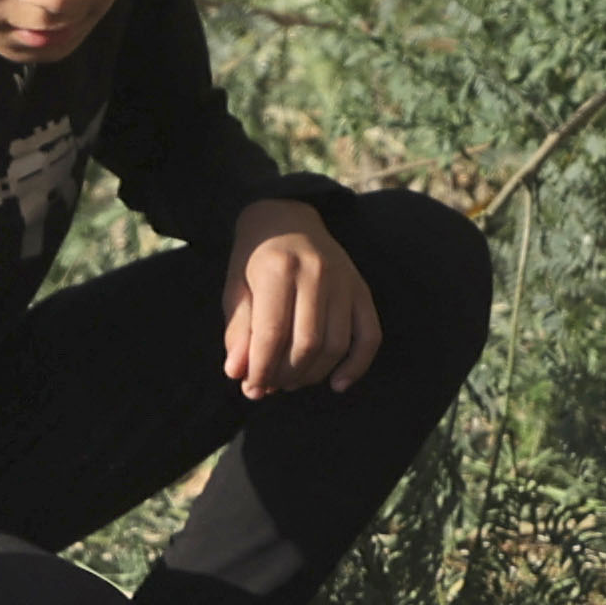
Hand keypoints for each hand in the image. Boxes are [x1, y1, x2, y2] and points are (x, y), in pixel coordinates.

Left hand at [223, 200, 382, 398]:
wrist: (286, 218)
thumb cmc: (255, 259)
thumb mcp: (235, 288)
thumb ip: (237, 331)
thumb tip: (237, 374)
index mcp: (278, 267)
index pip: (272, 333)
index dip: (261, 369)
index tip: (251, 386)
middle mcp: (317, 271)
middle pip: (308, 344)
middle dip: (285, 375)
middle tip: (270, 386)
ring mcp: (345, 280)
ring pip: (337, 345)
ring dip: (313, 375)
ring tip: (291, 381)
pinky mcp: (362, 289)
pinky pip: (370, 336)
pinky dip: (357, 366)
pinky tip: (337, 384)